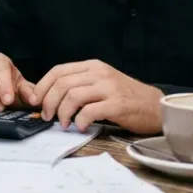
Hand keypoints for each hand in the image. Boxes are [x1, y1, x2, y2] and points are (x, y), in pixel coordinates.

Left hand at [28, 59, 163, 132]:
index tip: (35, 101)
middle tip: (47, 116)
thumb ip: (80, 86)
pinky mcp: (117, 104)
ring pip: (72, 96)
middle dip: (48, 102)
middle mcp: (100, 73)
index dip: (42, 86)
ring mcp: (109, 87)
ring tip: (63, 124)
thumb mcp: (102, 83)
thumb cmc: (127, 98)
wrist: (157, 107)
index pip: (58, 71)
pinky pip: (89, 111)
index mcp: (93, 66)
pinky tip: (80, 126)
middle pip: (62, 84)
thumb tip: (51, 99)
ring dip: (62, 113)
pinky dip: (80, 120)